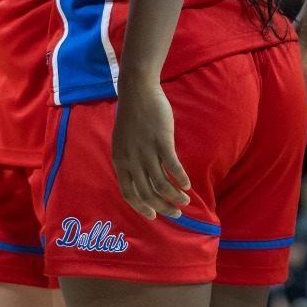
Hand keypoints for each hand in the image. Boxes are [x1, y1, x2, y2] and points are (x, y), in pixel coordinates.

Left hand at [111, 80, 192, 220]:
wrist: (137, 91)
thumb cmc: (132, 116)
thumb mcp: (122, 142)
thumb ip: (129, 160)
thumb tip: (142, 179)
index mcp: (119, 160)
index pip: (128, 193)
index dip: (141, 208)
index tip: (153, 216)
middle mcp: (131, 159)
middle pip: (147, 193)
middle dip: (163, 208)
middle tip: (176, 213)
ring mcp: (146, 151)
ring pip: (162, 185)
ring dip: (175, 197)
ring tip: (185, 201)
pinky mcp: (161, 141)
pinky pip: (173, 167)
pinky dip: (181, 180)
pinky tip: (187, 185)